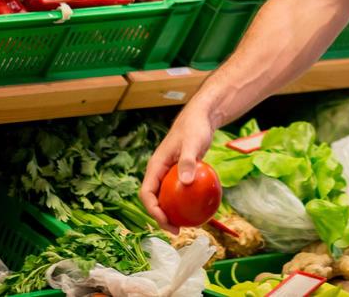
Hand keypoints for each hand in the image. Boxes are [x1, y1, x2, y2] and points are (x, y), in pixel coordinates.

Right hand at [140, 100, 217, 231]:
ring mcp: (169, 174)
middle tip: (176, 230)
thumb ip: (188, 161)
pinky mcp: (180, 174)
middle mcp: (159, 172)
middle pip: (154, 199)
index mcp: (155, 166)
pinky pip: (178, 193)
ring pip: (166, 198)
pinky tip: (197, 211)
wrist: (202, 118)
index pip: (146, 192)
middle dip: (161, 217)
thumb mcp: (192, 143)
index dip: (152, 209)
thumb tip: (185, 183)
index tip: (165, 220)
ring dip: (171, 213)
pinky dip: (183, 203)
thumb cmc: (195, 127)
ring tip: (184, 226)